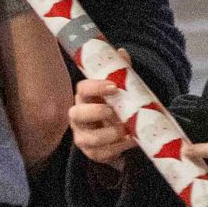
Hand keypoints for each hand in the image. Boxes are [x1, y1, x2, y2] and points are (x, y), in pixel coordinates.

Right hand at [68, 50, 137, 166]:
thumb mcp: (119, 90)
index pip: (82, 89)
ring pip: (88, 138)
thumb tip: (121, 53)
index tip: (113, 86)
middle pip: (76, 114)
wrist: (118, 135)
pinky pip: (102, 154)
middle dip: (95, 112)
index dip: (95, 87)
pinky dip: (119, 148)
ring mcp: (83, 137)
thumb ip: (120, 72)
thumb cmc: (115, 107)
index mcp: (84, 98)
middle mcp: (79, 118)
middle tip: (113, 111)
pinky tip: (131, 140)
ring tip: (126, 129)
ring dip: (109, 134)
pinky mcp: (93, 153)